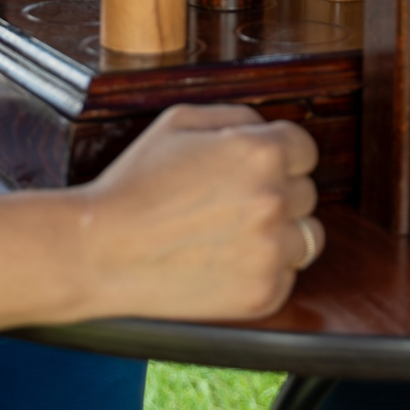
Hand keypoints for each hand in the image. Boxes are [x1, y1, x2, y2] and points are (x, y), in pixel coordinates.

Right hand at [70, 105, 322, 322]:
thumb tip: (268, 127)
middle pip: (306, 193)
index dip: (279, 156)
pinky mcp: (264, 293)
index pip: (305, 148)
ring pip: (306, 237)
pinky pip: (287, 276)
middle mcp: (274, 200)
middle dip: (276, 194)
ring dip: (279, 234)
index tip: (253, 170)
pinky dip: (264, 271)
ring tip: (231, 235)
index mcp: (260, 151)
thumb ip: (235, 116)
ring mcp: (271, 251)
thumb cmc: (135, 183)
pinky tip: (225, 263)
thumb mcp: (178, 121)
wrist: (103, 251)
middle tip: (228, 204)